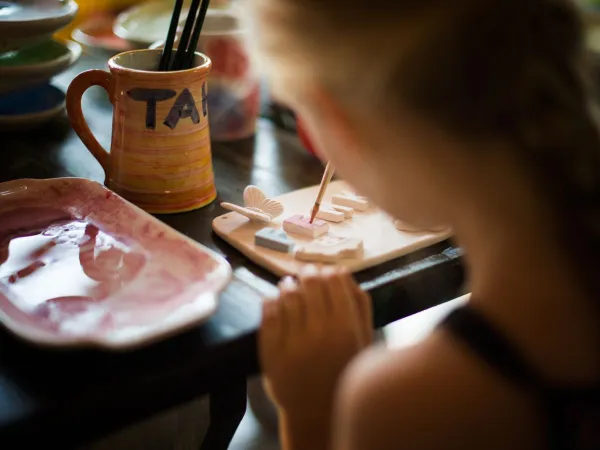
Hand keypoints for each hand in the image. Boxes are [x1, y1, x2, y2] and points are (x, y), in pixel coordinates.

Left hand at [259, 265, 372, 417]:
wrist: (317, 411)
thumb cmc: (345, 371)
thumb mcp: (364, 340)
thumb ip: (359, 304)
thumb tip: (343, 271)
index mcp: (345, 328)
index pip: (334, 280)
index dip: (329, 272)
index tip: (327, 272)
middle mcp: (318, 332)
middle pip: (310, 283)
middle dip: (309, 273)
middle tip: (307, 273)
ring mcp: (291, 341)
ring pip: (287, 294)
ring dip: (289, 284)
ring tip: (290, 285)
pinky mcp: (270, 350)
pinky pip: (268, 312)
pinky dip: (272, 300)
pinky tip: (277, 301)